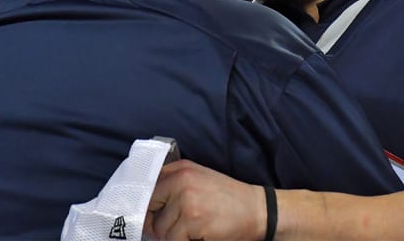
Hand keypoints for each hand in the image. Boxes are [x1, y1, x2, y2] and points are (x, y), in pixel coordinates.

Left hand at [145, 159, 266, 240]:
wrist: (258, 211)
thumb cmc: (229, 199)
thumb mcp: (200, 179)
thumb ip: (175, 182)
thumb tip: (145, 202)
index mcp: (181, 169)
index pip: (147, 187)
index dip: (145, 205)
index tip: (148, 216)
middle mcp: (182, 181)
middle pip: (149, 209)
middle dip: (157, 223)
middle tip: (176, 227)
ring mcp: (187, 200)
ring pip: (160, 229)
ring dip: (173, 236)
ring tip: (194, 230)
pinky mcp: (193, 221)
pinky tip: (200, 236)